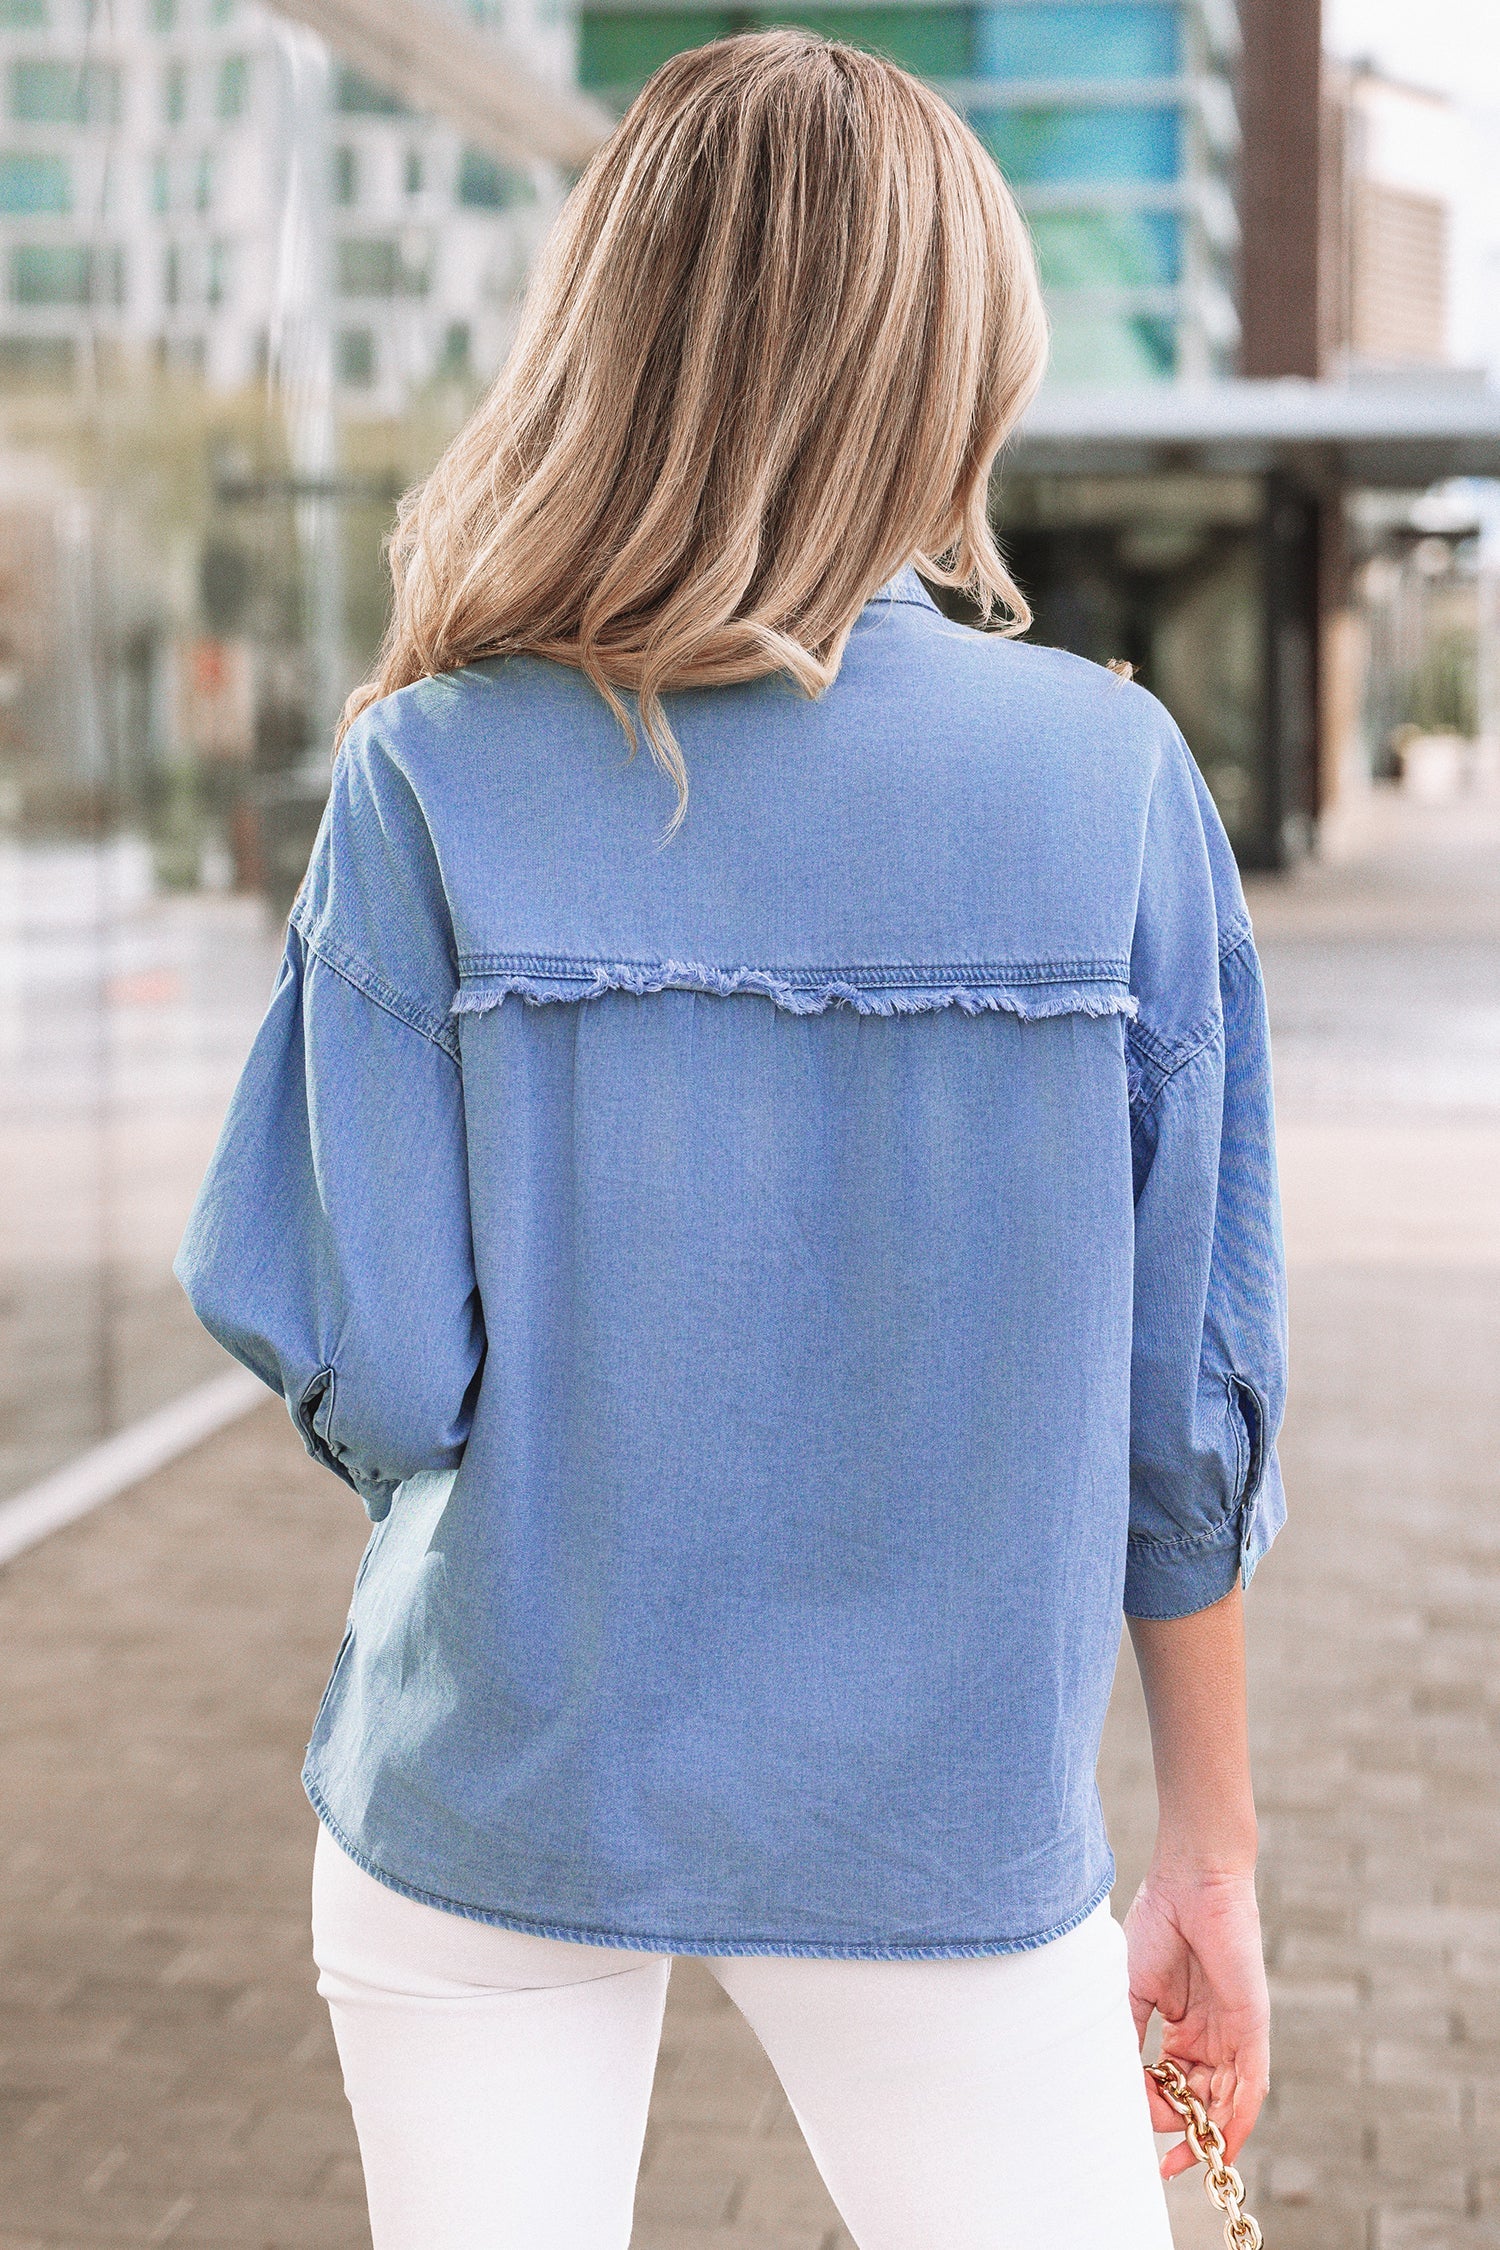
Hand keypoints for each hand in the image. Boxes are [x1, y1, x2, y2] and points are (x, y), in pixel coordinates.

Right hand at [1124, 1863, 1268, 2180]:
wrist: (1190, 1880)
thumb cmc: (1158, 1922)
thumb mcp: (1131, 1990)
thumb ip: (1128, 2038)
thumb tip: (1114, 2087)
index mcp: (1183, 2026)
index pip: (1172, 2085)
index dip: (1154, 2113)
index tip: (1128, 2127)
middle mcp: (1212, 2036)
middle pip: (1200, 2101)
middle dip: (1180, 2131)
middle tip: (1158, 2152)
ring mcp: (1234, 2034)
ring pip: (1226, 2104)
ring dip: (1204, 2135)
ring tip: (1177, 2155)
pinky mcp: (1253, 2028)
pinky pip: (1251, 2088)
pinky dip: (1237, 2122)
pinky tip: (1218, 2145)